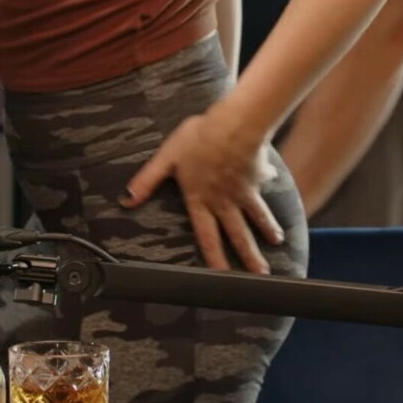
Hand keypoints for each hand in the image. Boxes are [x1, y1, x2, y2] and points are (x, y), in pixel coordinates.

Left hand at [123, 108, 284, 272]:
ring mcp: (244, 192)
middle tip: (260, 274)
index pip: (207, 236)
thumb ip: (147, 180)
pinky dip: (271, 190)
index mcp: (200, 200)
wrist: (235, 126)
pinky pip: (265, 190)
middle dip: (249, 256)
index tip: (222, 276)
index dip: (214, 258)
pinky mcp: (258, 178)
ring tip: (277, 242)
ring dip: (267, 231)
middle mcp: (224, 202)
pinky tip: (275, 188)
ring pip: (257, 217)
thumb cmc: (199, 139)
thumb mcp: (167, 158)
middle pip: (238, 234)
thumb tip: (126, 200)